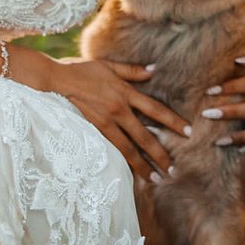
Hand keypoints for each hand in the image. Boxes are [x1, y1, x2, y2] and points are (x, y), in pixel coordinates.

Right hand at [25, 52, 192, 181]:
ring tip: (155, 179)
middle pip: (144, 137)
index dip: (173, 121)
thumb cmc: (81, 69)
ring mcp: (105, 123)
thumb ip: (132, 70)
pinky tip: (131, 173)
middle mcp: (118, 111)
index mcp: (125, 93)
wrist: (56, 81)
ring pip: (128, 149)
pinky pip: (112, 149)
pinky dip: (123, 162)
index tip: (188, 132)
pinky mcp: (94, 130)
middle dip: (160, 154)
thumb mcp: (108, 65)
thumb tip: (153, 70)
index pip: (155, 110)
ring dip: (143, 165)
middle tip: (173, 169)